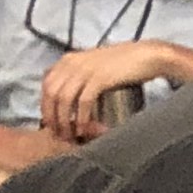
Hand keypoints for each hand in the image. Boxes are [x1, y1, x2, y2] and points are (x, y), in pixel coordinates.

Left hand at [38, 43, 167, 140]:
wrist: (146, 56)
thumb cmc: (124, 64)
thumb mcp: (95, 65)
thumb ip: (81, 75)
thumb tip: (72, 97)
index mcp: (68, 60)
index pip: (46, 85)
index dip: (46, 106)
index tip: (52, 123)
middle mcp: (72, 63)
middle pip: (51, 93)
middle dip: (52, 117)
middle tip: (60, 134)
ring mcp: (85, 70)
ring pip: (64, 98)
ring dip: (64, 120)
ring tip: (71, 135)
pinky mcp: (99, 78)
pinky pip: (83, 101)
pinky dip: (81, 117)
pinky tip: (83, 128)